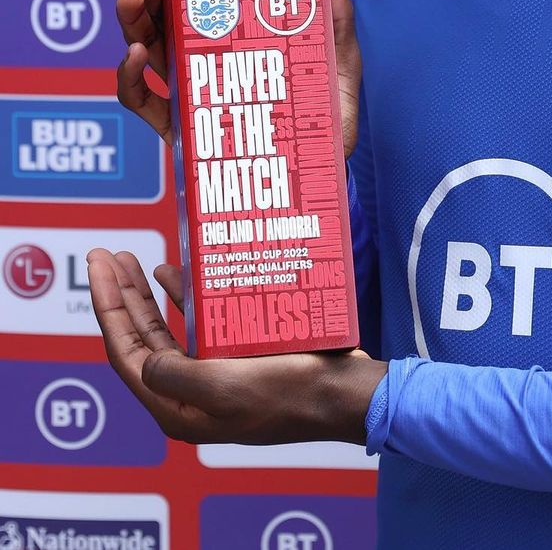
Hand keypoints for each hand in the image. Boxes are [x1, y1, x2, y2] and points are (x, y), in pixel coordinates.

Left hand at [88, 247, 386, 445]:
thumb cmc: (287, 393)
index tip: (98, 265)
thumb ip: (174, 375)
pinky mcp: (238, 357)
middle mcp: (189, 392)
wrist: (341, 394)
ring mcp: (212, 373)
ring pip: (165, 328)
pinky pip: (198, 322)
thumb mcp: (223, 388)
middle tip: (106, 255)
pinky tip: (176, 272)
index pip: (126, 350)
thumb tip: (148, 359)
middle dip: (120, 295)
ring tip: (133, 260)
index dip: (108, 305)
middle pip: (139, 336)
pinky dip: (184, 296)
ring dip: (146, 294)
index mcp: (177, 407)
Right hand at [115, 0, 361, 156]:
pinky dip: (130, 77)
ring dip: (132, 18)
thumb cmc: (326, 106)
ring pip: (145, 45)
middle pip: (163, 12)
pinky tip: (136, 57)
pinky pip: (141, 101)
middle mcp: (204, 55)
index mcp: (236, 32)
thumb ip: (335, 11)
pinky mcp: (178, 129)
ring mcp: (188, 89)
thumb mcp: (336, 55)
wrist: (325, 165)